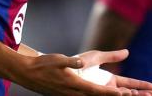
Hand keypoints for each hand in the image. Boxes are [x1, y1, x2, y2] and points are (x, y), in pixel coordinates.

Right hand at [13, 50, 151, 94]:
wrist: (28, 73)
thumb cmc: (43, 65)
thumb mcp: (58, 59)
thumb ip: (70, 62)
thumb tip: (81, 62)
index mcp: (74, 84)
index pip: (96, 90)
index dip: (110, 93)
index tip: (123, 93)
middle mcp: (73, 93)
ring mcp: (70, 95)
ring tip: (118, 95)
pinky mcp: (66, 94)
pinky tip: (97, 94)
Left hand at [74, 49, 151, 94]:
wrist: (60, 68)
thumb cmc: (78, 62)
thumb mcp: (96, 57)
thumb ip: (111, 56)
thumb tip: (127, 52)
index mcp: (108, 79)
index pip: (128, 83)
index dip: (141, 85)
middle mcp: (106, 87)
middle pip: (127, 92)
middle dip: (140, 94)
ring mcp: (99, 91)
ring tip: (141, 95)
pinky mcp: (91, 92)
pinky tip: (123, 94)